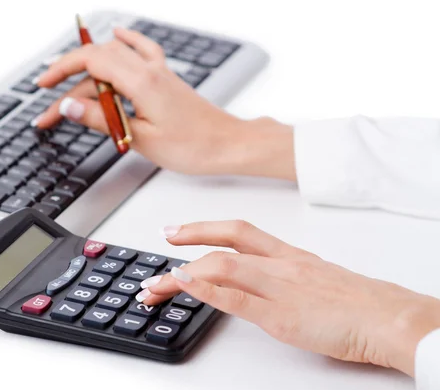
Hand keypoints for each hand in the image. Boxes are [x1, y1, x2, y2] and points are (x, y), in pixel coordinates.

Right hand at [33, 28, 295, 178]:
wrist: (226, 144)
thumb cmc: (192, 146)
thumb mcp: (140, 138)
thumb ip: (101, 119)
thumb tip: (70, 106)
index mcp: (141, 82)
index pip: (91, 62)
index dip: (62, 70)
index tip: (43, 85)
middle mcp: (149, 70)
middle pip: (97, 61)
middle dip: (68, 78)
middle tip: (50, 104)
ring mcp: (158, 72)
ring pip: (114, 58)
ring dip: (88, 72)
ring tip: (70, 93)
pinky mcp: (165, 78)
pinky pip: (142, 48)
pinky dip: (126, 40)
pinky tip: (118, 33)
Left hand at [138, 220, 439, 375]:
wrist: (389, 317)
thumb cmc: (358, 301)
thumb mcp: (316, 279)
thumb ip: (285, 276)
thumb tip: (258, 279)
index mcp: (287, 255)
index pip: (238, 231)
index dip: (204, 227)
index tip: (179, 231)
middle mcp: (278, 265)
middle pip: (223, 243)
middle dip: (187, 242)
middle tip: (159, 251)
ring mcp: (277, 287)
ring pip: (221, 267)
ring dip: (182, 275)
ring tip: (156, 285)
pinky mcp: (280, 315)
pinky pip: (236, 297)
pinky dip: (206, 289)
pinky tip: (185, 284)